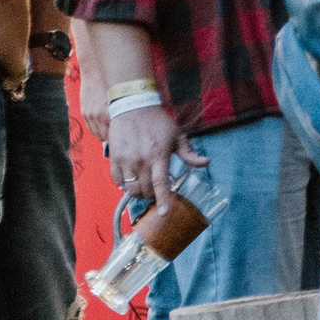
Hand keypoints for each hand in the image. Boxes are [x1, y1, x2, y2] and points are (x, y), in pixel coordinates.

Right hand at [108, 94, 201, 215]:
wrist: (133, 107)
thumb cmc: (158, 122)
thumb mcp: (177, 135)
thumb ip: (189, 154)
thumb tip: (205, 163)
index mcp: (159, 155)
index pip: (160, 183)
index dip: (163, 199)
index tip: (164, 213)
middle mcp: (141, 160)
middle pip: (146, 190)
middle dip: (153, 195)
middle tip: (157, 191)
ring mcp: (126, 160)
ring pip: (131, 189)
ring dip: (139, 192)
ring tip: (145, 186)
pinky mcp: (114, 159)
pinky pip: (118, 181)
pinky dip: (125, 185)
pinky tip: (132, 180)